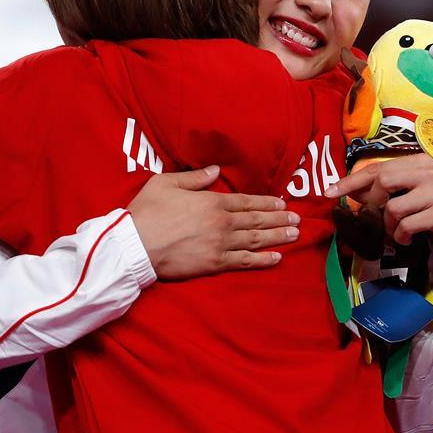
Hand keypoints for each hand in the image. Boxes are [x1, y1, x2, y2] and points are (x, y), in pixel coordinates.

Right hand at [127, 166, 298, 278]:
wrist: (135, 245)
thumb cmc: (147, 212)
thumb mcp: (166, 183)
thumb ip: (194, 177)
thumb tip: (214, 169)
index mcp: (211, 201)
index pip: (246, 201)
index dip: (266, 203)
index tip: (282, 203)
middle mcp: (221, 222)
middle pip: (256, 220)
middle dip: (279, 219)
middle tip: (296, 219)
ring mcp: (220, 244)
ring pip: (256, 240)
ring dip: (277, 237)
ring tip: (294, 235)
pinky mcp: (214, 264)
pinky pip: (244, 262)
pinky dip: (262, 260)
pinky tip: (277, 258)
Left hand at [325, 154, 432, 249]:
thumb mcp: (411, 191)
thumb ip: (385, 187)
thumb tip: (350, 190)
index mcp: (418, 162)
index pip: (377, 167)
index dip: (351, 180)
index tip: (330, 192)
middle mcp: (429, 172)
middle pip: (384, 181)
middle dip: (372, 203)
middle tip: (376, 218)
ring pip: (393, 208)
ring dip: (389, 226)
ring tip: (398, 232)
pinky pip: (408, 225)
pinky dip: (402, 236)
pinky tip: (408, 238)